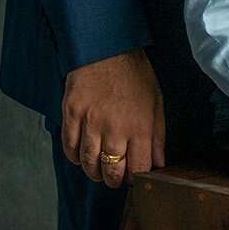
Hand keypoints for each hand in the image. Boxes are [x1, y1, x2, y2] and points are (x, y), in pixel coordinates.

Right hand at [60, 49, 164, 188]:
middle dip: (114, 181)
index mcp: (140, 126)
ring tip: (98, 172)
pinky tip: (80, 157)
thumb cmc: (135, 75)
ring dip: (94, 173)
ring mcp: (91, 122)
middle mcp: (115, 128)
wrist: (108, 48)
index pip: (138, 168)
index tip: (133, 178)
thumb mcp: (156, 102)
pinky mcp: (72, 114)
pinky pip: (70, 147)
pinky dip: (74, 157)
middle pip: (112, 171)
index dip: (136, 178)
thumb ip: (158, 136)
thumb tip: (159, 163)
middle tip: (114, 180)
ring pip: (89, 163)